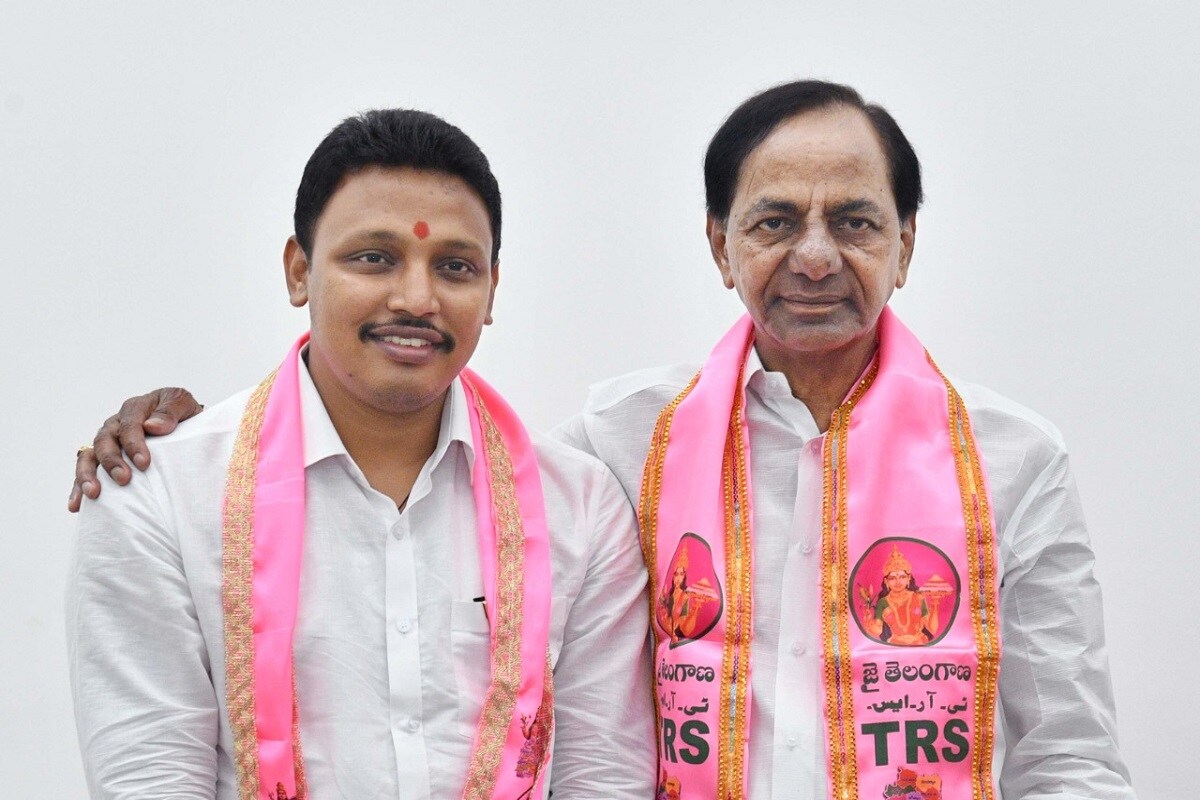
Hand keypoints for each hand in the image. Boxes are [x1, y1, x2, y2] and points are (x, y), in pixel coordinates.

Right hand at [68, 388, 204, 511]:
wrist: (183, 423)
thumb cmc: (183, 414)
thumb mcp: (182, 403)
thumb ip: (170, 411)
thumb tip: (152, 426)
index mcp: (135, 409)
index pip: (129, 425)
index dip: (134, 444)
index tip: (144, 463)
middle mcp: (115, 425)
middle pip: (104, 440)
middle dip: (111, 461)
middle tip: (123, 479)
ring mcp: (107, 442)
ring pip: (89, 456)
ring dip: (87, 475)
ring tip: (93, 493)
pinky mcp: (102, 460)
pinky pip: (86, 472)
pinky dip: (78, 488)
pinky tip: (77, 505)